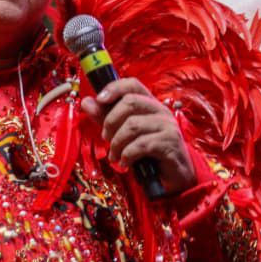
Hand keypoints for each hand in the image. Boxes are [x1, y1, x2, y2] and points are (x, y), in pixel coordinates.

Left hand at [81, 77, 196, 194]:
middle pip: (130, 102)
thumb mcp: (123, 134)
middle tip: (105, 138)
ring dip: (117, 143)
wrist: (174, 176)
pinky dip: (128, 155)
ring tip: (114, 156)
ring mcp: (167, 125)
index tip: (99, 99)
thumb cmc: (148, 153)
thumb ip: (105, 118)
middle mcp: (160, 110)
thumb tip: (86, 102)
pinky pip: (142, 144)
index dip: (114, 88)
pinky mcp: (170, 142)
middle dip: (110, 121)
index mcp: (149, 104)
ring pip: (133, 125)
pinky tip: (125, 163)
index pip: (132, 85)